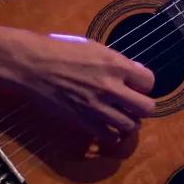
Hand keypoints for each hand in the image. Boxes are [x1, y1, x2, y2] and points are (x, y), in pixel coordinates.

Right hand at [12, 32, 155, 143]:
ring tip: (122, 116)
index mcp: (115, 65)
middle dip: (144, 106)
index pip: (149, 81)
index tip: (136, 84)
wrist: (34, 66)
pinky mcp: (83, 121)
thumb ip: (117, 62)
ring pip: (130, 125)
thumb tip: (136, 71)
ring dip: (129, 121)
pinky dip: (111, 133)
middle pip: (147, 108)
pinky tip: (106, 126)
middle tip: (134, 104)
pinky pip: (108, 136)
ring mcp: (97, 107)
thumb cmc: (62, 51)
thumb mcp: (94, 48)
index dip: (145, 84)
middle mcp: (110, 87)